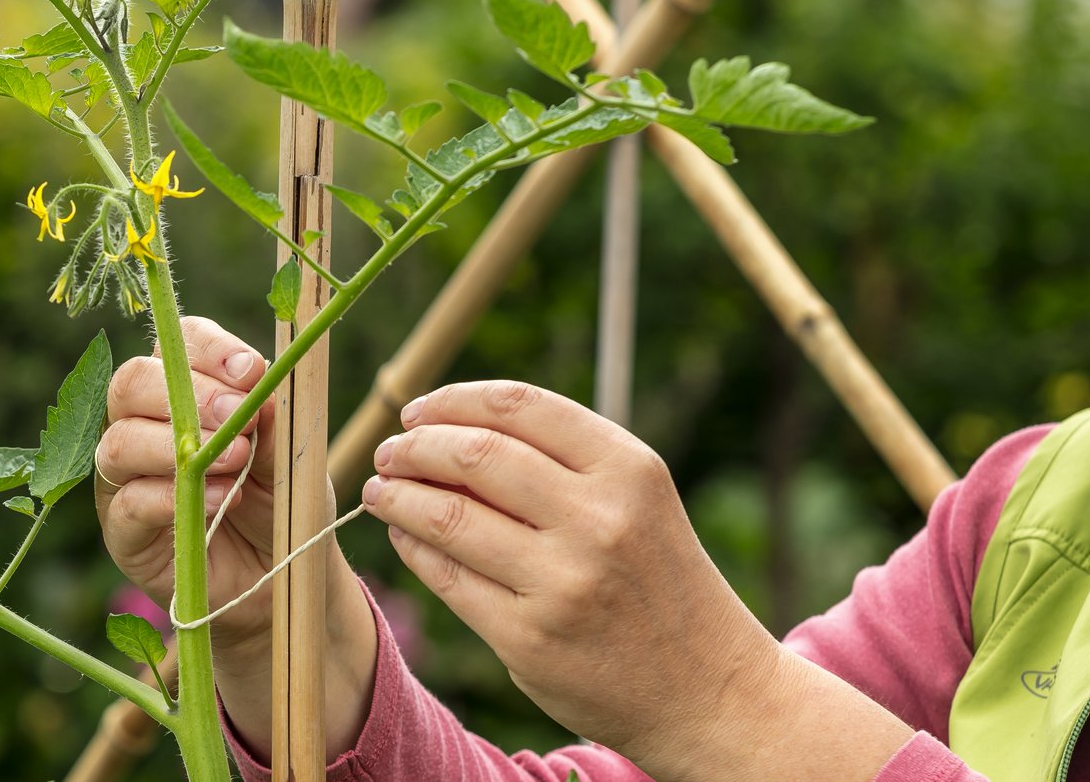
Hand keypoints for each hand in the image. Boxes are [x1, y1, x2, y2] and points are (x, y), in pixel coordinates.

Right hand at [94, 316, 277, 645]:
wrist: (278, 576)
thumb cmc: (278, 503)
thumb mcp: (290, 457)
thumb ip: (272, 422)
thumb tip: (259, 390)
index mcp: (183, 390)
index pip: (177, 344)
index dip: (208, 349)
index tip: (251, 371)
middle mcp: (141, 424)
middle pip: (132, 383)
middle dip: (189, 395)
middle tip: (238, 417)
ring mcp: (124, 477)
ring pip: (120, 441)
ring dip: (179, 445)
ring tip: (236, 460)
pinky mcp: (122, 530)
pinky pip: (128, 502)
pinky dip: (173, 496)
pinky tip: (220, 498)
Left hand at [363, 380, 911, 779]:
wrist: (709, 691)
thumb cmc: (657, 579)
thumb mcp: (636, 502)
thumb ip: (558, 461)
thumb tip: (446, 427)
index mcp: (629, 470)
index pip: (518, 407)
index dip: (452, 399)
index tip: (416, 410)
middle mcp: (599, 521)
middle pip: (473, 455)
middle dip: (414, 446)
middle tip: (389, 451)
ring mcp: (562, 583)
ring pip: (447, 517)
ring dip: (398, 497)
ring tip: (380, 491)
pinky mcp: (529, 639)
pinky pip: (447, 578)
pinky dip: (413, 549)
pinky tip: (404, 537)